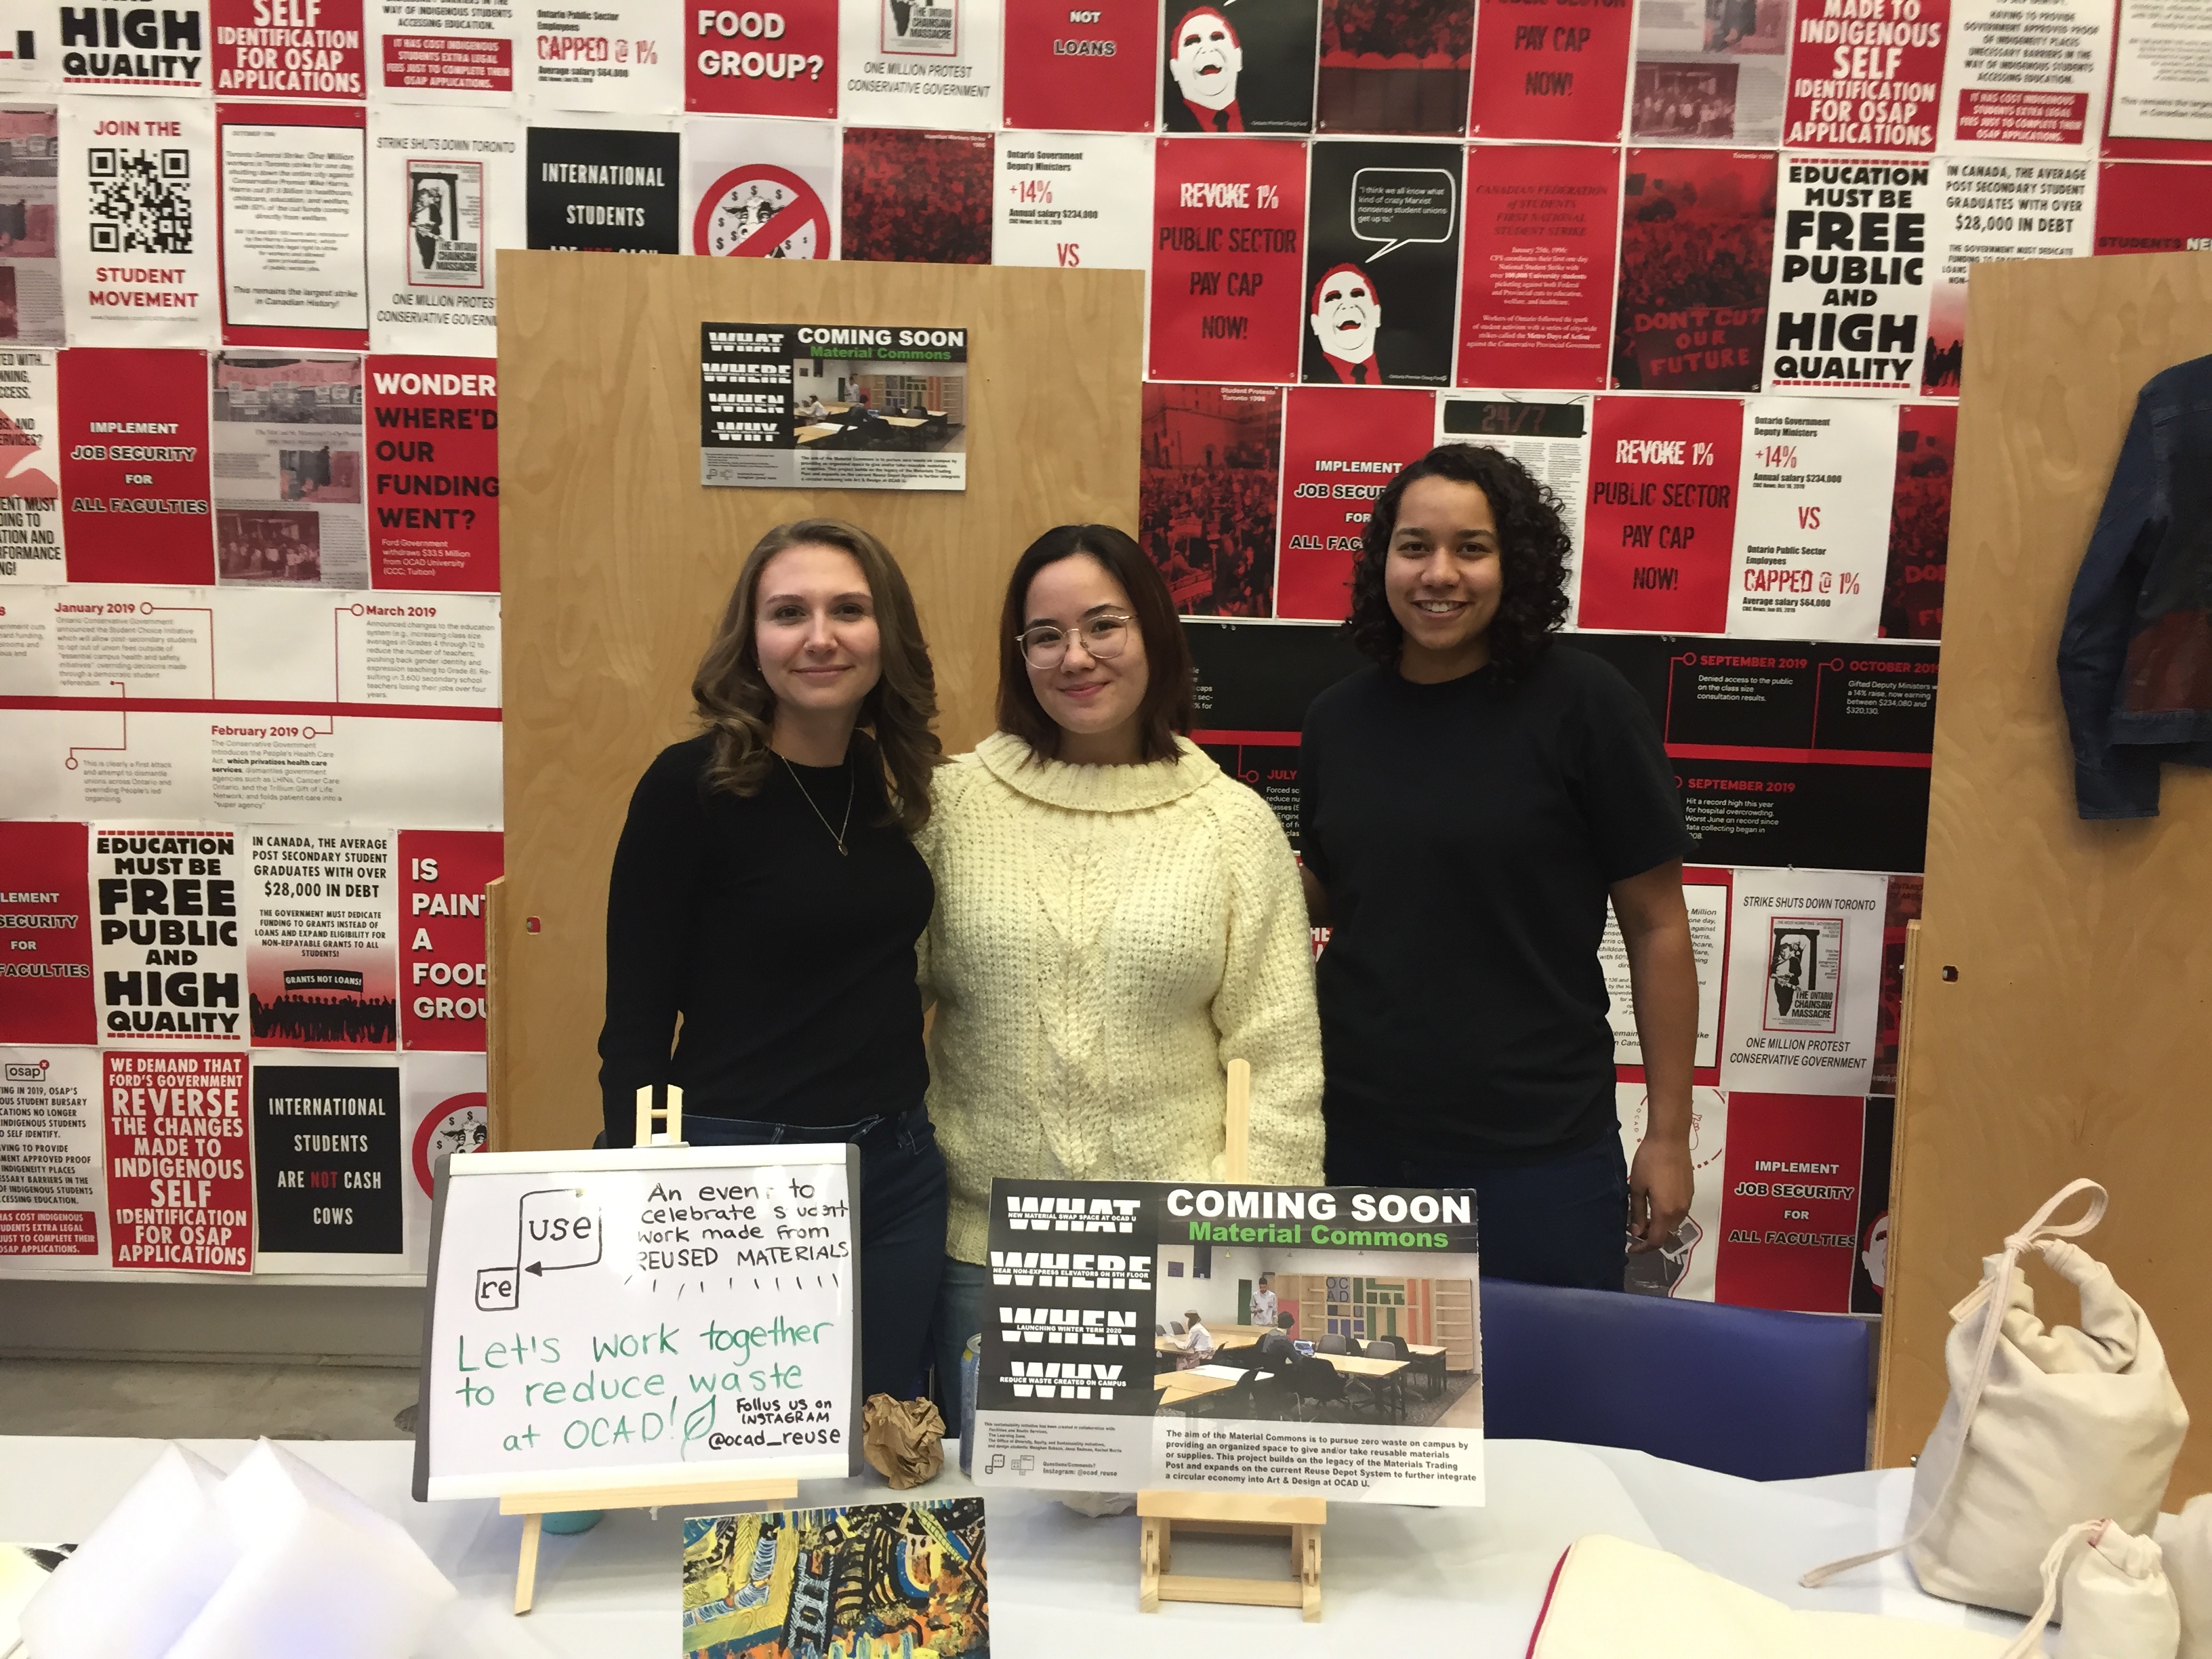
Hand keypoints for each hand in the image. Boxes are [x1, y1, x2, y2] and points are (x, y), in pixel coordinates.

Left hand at [1627, 1133, 1692, 1252]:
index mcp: (1665, 1212)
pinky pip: (1678, 1213)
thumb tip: (1636, 1232)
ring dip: (1659, 1226)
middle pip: (1665, 1234)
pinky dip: (1666, 1216)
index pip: (1656, 1240)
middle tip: (1634, 1231)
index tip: (1631, 1249)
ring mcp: (1687, 1202)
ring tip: (1643, 1218)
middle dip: (1650, 1238)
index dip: (1643, 1249)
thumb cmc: (1649, 1161)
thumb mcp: (1637, 1187)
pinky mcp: (1690, 1192)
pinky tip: (1655, 1206)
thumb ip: (1636, 1212)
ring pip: (1673, 1224)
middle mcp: (1680, 1211)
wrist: (1671, 1139)